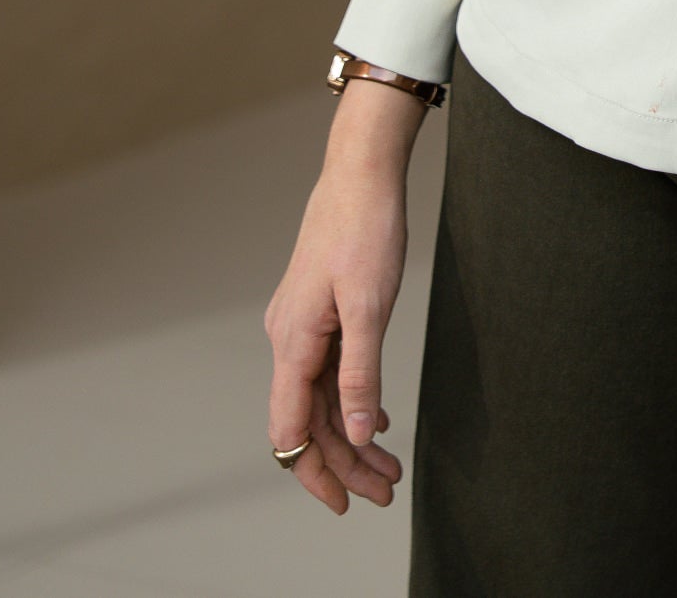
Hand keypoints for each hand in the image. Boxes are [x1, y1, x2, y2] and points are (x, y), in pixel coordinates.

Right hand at [264, 80, 425, 514]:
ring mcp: (301, 326)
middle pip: (309, 420)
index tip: (348, 504)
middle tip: (386, 491)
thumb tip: (357, 433)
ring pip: (320, 399)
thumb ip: (362, 372)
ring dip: (351, 435)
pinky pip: (328, 372)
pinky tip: (376, 417)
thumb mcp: (370, 304)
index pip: (292, 429)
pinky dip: (351, 401)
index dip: (316, 472)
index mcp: (293, 342)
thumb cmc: (364, 228)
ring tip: (388, 466)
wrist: (361, 172)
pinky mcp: (318, 313)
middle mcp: (288, 339)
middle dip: (345, 462)